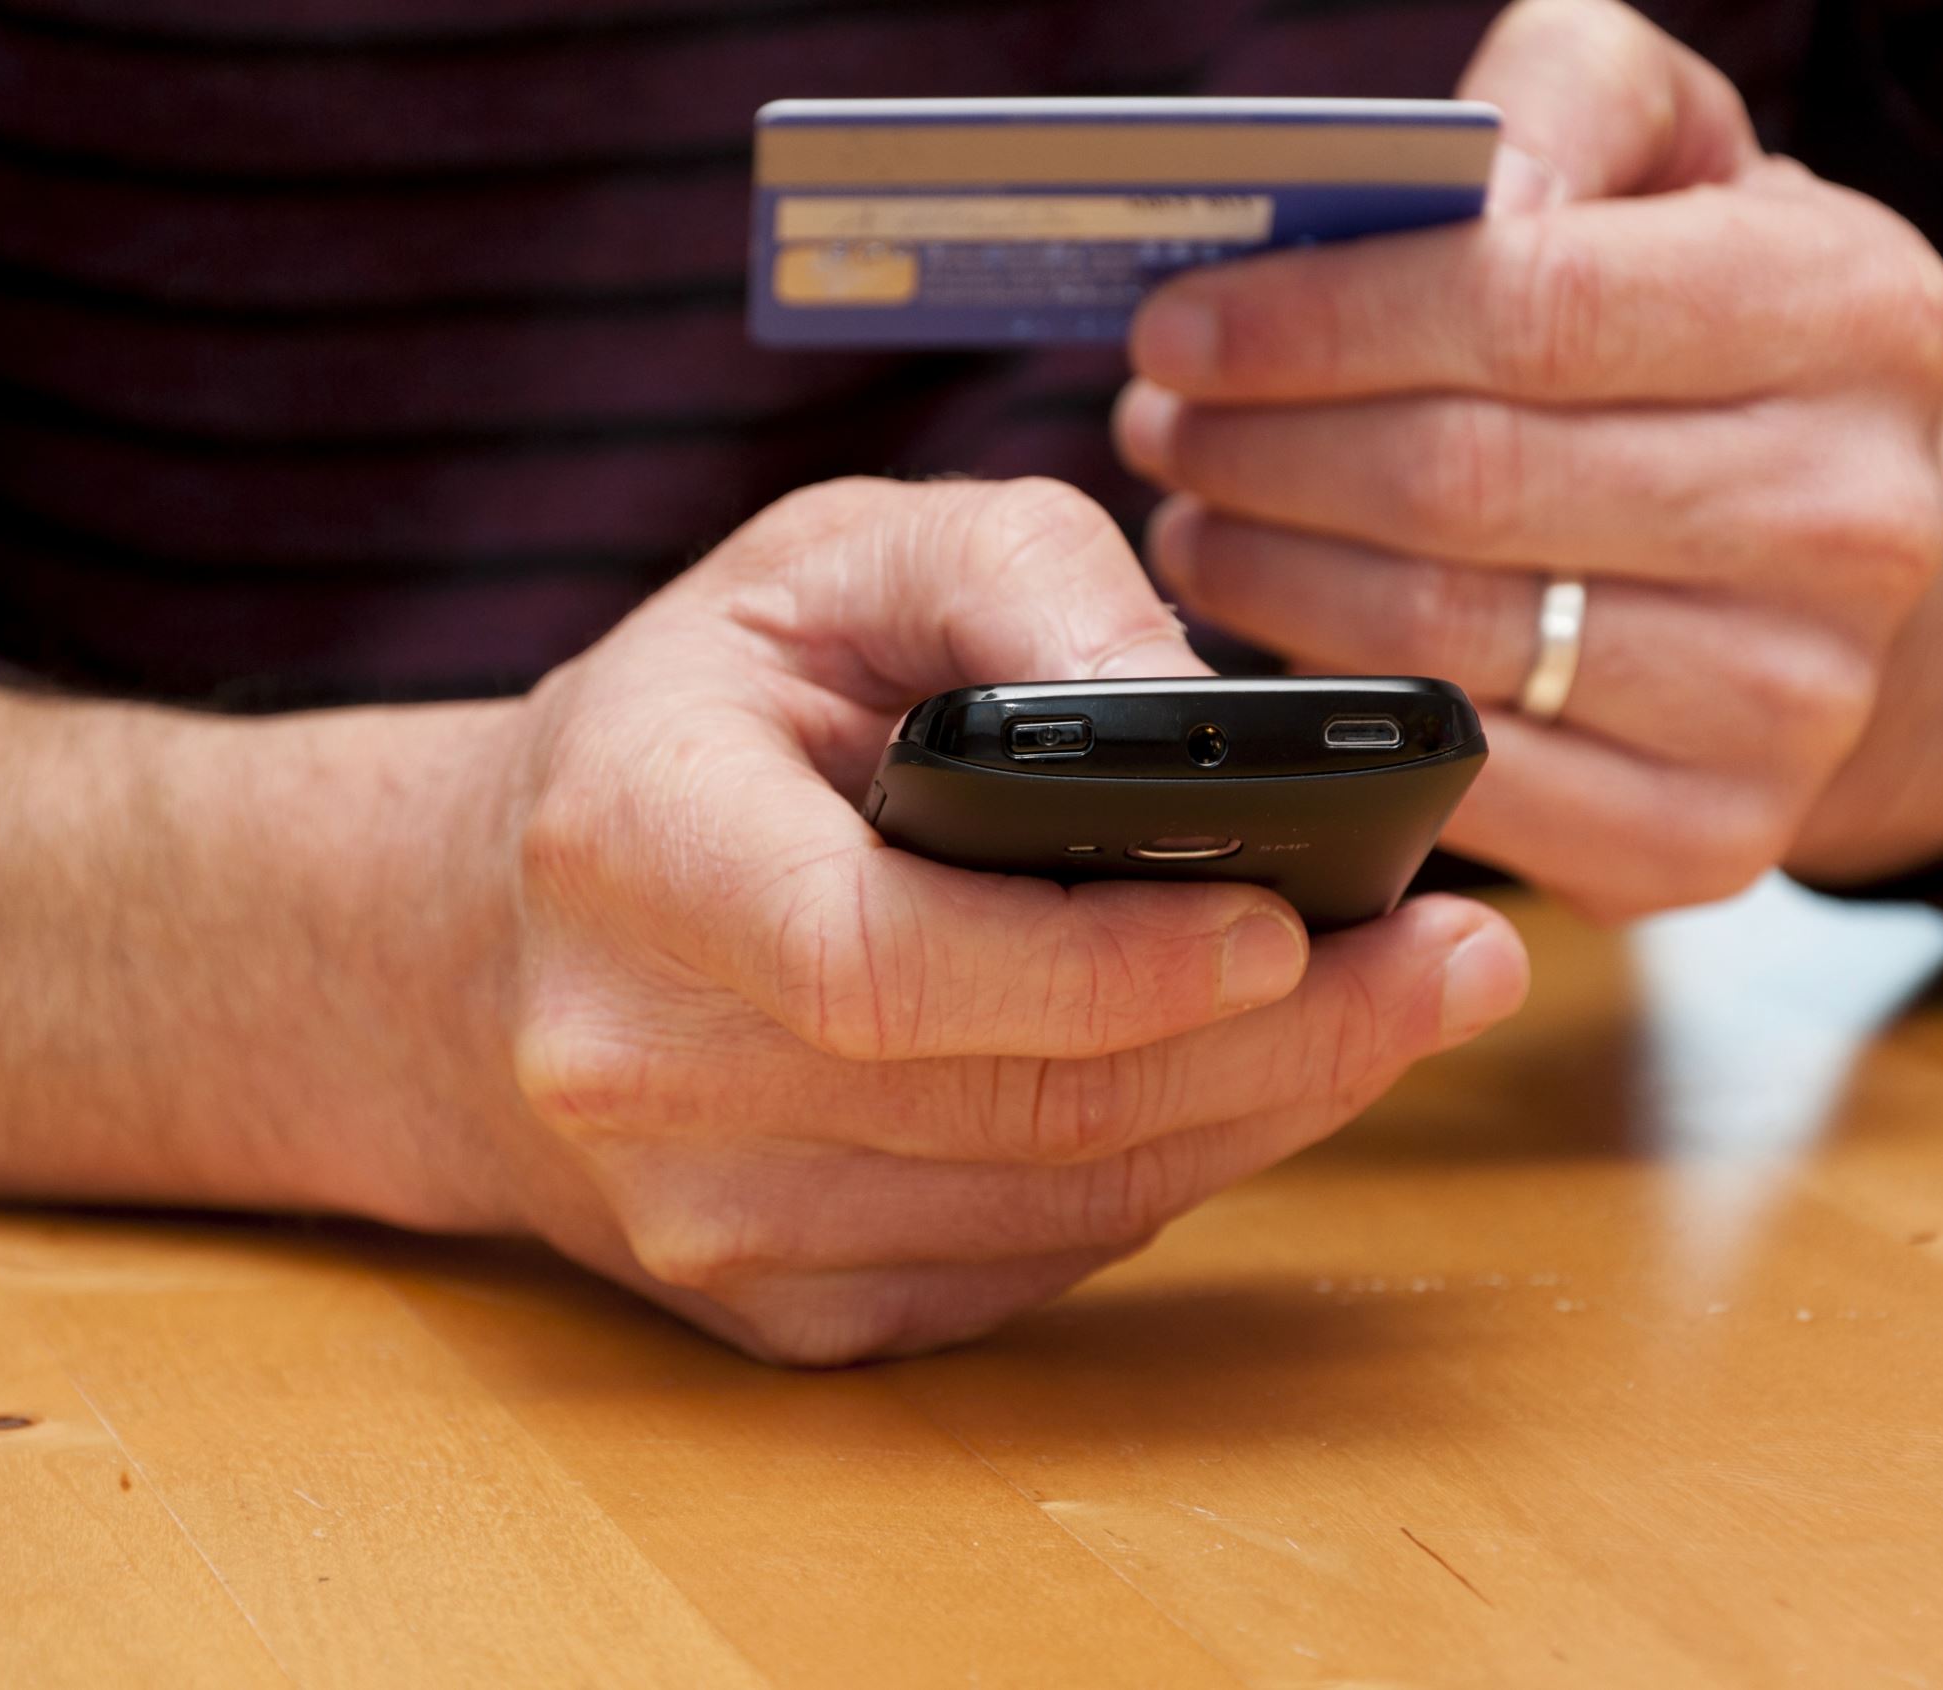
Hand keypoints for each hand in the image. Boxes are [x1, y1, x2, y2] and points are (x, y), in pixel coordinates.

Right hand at [0, 478, 1528, 1368]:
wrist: (487, 945)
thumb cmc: (693, 721)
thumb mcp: (828, 560)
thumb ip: (1012, 576)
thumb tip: (1195, 707)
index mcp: (628, 848)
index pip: (877, 963)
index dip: (1098, 969)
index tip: (1294, 929)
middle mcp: (639, 1068)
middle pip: (1007, 1106)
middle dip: (1271, 1046)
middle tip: (1454, 960)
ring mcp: (702, 1222)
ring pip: (1051, 1205)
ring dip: (1259, 1117)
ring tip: (1403, 1005)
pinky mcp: (779, 1312)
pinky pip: (1032, 1262)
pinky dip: (1168, 1172)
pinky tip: (1247, 1080)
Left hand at [1113, 0, 1942, 921]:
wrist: (1821, 553)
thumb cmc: (1693, 330)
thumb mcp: (1668, 159)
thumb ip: (1564, 103)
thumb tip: (1465, 183)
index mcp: (1852, 315)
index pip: (1532, 308)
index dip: (1320, 323)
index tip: (1178, 330)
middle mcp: (1850, 519)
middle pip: (1461, 482)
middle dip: (1263, 453)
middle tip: (1158, 429)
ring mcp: (1790, 703)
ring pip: (1440, 639)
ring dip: (1264, 579)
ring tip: (1193, 520)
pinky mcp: (1709, 843)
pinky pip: (1464, 781)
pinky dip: (1332, 714)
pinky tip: (1267, 645)